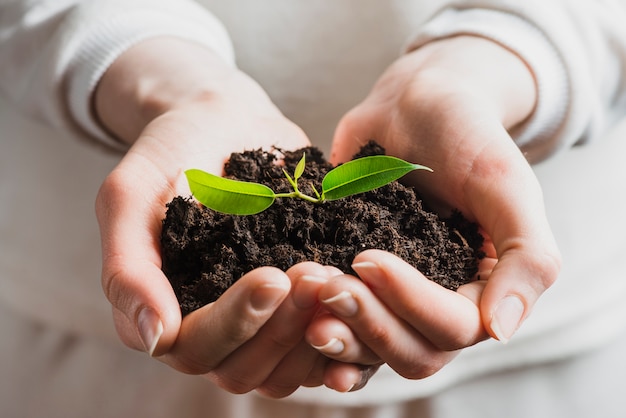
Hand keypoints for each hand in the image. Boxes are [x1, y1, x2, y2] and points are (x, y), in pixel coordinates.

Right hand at [94, 38, 339, 395]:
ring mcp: (257, 323)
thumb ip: (128, 268)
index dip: (236, 322)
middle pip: (245, 370)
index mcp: (165, 312)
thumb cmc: (172, 153)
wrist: (224, 122)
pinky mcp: (295, 309)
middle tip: (313, 274)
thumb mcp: (131, 196)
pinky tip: (365, 303)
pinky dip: (345, 337)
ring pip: (286, 370)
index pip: (196, 348)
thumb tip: (153, 339)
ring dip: (315, 335)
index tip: (272, 276)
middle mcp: (211, 328)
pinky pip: (321, 347)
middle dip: (282, 328)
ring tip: (338, 279)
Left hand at [319, 36, 560, 377]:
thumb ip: (527, 257)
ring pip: (374, 351)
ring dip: (341, 336)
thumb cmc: (466, 136)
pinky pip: (344, 325)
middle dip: (370, 326)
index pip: (454, 329)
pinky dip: (320, 331)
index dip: (410, 304)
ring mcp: (396, 297)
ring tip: (307, 296)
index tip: (366, 258)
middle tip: (328, 285)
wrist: (415, 104)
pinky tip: (296, 318)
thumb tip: (501, 331)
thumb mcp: (506, 186)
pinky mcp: (358, 283)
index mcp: (483, 289)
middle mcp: (441, 302)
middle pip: (413, 353)